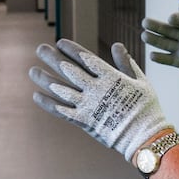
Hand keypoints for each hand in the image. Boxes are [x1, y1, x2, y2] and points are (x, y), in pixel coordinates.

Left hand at [29, 39, 168, 159]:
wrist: (143, 136)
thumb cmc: (146, 108)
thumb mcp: (140, 81)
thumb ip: (126, 63)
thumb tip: (116, 45)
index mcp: (110, 77)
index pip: (85, 58)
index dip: (71, 49)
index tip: (59, 42)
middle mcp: (95, 88)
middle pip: (69, 70)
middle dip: (53, 58)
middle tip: (40, 49)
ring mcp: (88, 105)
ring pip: (61, 89)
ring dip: (45, 79)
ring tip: (32, 71)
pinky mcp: (83, 121)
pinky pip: (61, 110)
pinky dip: (47, 103)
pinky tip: (36, 95)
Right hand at [141, 12, 178, 86]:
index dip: (175, 19)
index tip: (171, 18)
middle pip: (168, 31)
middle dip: (157, 27)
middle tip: (145, 22)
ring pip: (165, 44)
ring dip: (154, 40)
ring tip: (144, 36)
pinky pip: (170, 60)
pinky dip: (161, 59)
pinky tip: (152, 55)